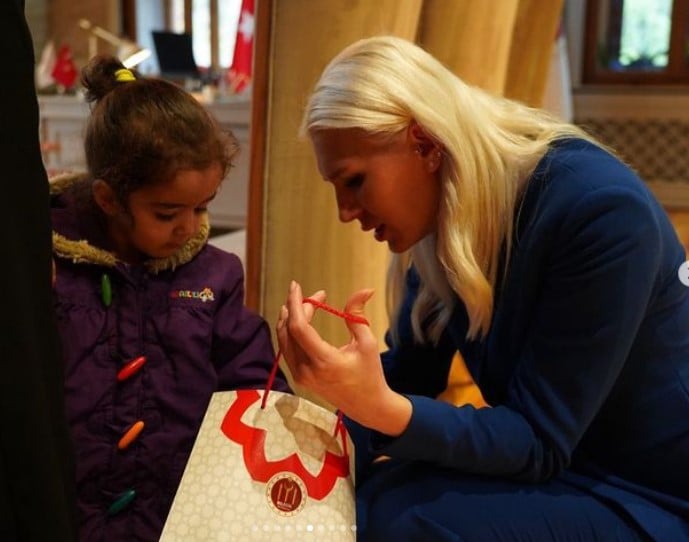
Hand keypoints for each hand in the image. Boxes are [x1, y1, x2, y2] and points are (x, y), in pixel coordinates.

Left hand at [276, 281, 411, 435]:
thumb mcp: (367, 342)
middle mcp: (307, 370)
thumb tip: (365, 289)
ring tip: (300, 303)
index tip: (296, 286)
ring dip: (289, 319)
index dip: (295, 303)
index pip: (299, 327)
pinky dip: (289, 333)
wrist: (368, 406)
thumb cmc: (370, 374)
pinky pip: (287, 350)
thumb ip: (357, 315)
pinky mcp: (300, 378)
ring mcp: (301, 376)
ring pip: (284, 341)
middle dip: (296, 308)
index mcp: (324, 361)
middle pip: (288, 331)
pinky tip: (297, 320)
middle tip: (314, 296)